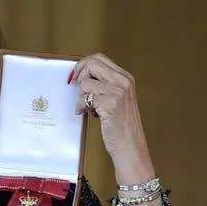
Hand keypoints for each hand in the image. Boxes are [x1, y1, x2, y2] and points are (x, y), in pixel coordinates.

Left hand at [70, 53, 153, 174]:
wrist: (130, 146)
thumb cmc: (121, 126)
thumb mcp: (117, 99)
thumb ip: (104, 86)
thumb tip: (81, 76)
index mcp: (126, 78)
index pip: (99, 58)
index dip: (83, 64)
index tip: (76, 75)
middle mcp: (123, 81)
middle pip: (91, 64)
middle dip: (80, 76)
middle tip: (79, 91)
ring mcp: (117, 92)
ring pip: (85, 83)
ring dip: (81, 97)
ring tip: (90, 109)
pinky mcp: (109, 104)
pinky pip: (84, 98)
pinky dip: (81, 107)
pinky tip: (87, 114)